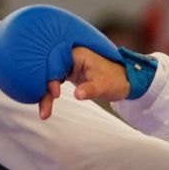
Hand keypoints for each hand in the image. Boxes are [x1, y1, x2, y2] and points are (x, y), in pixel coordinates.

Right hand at [0, 4, 153, 113]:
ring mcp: (67, 65)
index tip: (54, 93)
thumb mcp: (105, 86)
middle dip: (44, 91)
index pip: (55, 63)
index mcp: (76, 54)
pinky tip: (45, 109)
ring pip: (49, 79)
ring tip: (44, 115)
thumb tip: (78, 95)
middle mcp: (69, 57)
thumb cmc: (116, 80)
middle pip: (49, 72)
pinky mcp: (67, 74)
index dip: (51, 77)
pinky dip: (49, 95)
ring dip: (45, 96)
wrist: (125, 81)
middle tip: (44, 111)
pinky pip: (53, 83)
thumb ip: (91, 89)